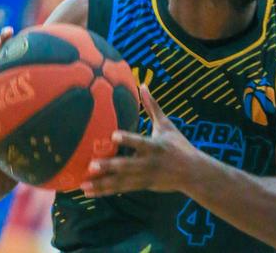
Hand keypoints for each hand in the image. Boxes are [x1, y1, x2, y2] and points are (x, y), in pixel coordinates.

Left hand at [81, 85, 197, 196]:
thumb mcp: (167, 125)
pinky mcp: (141, 186)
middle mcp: (148, 163)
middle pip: (127, 166)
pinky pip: (120, 189)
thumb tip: (143, 84)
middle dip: (109, 167)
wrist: (192, 173)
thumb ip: (152, 106)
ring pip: (121, 181)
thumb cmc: (179, 145)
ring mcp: (144, 177)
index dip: (127, 139)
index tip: (113, 135)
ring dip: (102, 183)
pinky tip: (90, 192)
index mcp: (155, 147)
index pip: (140, 142)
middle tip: (91, 165)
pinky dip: (105, 190)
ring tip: (83, 185)